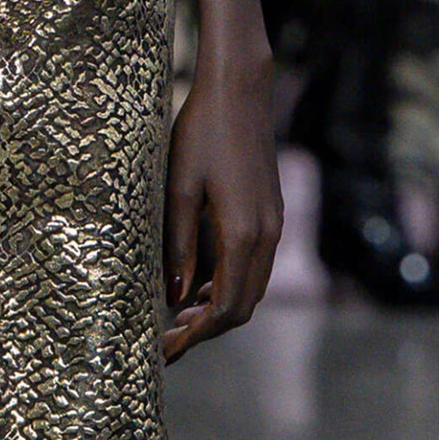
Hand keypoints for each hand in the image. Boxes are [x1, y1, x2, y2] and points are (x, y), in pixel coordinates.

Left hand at [162, 44, 280, 361]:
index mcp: (243, 232)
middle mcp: (266, 235)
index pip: (226, 307)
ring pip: (251, 289)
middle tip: (166, 340)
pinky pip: (254, 267)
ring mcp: (273, 225)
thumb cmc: (201, 132)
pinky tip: (198, 285)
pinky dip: (228, 286)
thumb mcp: (178, 187)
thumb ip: (178, 244)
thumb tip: (176, 297)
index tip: (165, 348)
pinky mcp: (271, 214)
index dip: (195, 335)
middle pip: (243, 307)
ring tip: (178, 318)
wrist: (240, 91)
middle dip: (206, 330)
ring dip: (218, 310)